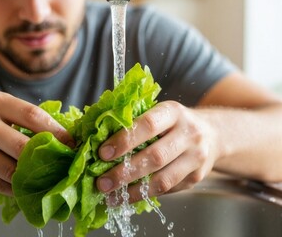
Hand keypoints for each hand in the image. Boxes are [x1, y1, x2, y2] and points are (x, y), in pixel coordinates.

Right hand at [0, 90, 72, 194]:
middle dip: (47, 159)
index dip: (57, 132)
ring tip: (47, 179)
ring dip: (32, 178)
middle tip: (63, 166)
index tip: (72, 144)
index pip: (33, 115)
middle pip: (24, 146)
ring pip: (12, 170)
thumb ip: (21, 118)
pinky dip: (14, 189)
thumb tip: (61, 136)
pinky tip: (24, 187)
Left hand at [96, 101, 217, 202]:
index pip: (148, 125)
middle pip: (155, 157)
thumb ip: (133, 122)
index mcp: (173, 112)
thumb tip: (96, 137)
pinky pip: (167, 190)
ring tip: (112, 196)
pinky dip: (144, 195)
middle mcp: (189, 134)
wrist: (213, 134)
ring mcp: (196, 158)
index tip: (103, 153)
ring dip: (133, 191)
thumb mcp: (159, 113)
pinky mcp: (196, 178)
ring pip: (163, 179)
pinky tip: (127, 197)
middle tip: (102, 182)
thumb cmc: (173, 123)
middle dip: (124, 172)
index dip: (124, 140)